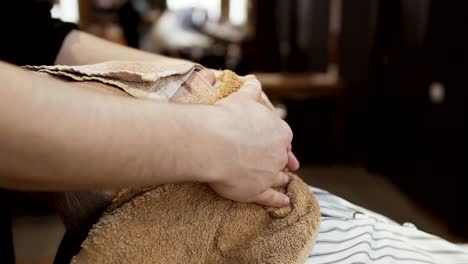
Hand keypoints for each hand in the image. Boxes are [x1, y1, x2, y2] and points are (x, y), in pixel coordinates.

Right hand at [193, 78, 297, 206]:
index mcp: (279, 131)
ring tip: (284, 181)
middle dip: (284, 161)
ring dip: (282, 179)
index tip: (279, 143)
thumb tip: (254, 81)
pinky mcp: (257, 191)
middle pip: (284, 159)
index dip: (281, 140)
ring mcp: (269, 174)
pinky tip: (284, 203)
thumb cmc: (226, 117)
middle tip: (286, 165)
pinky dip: (278, 201)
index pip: (284, 136)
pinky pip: (271, 198)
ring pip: (279, 178)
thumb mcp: (241, 98)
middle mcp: (278, 154)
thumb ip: (251, 90)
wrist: (212, 142)